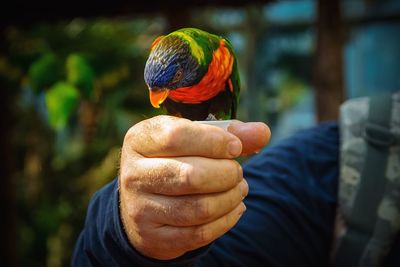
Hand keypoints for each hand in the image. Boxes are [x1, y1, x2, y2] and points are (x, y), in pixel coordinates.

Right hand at [119, 115, 269, 259]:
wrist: (146, 200)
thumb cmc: (176, 159)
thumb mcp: (193, 138)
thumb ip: (229, 132)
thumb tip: (262, 132)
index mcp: (139, 140)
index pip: (176, 136)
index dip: (214, 141)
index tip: (235, 147)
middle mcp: (133, 174)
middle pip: (191, 176)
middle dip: (227, 174)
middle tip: (237, 171)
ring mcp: (140, 208)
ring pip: (199, 208)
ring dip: (231, 198)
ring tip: (240, 188)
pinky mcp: (153, 236)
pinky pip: (199, 234)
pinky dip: (227, 220)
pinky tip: (235, 207)